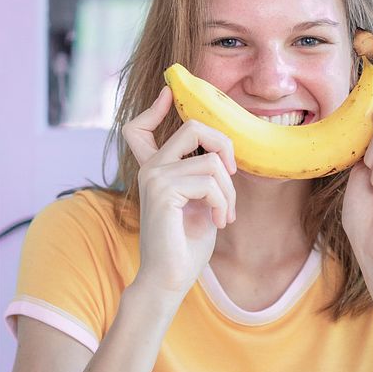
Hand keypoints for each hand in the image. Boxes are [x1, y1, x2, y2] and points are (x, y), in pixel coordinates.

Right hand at [121, 86, 237, 297]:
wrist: (169, 279)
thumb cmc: (186, 244)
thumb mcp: (199, 201)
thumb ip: (201, 175)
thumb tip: (221, 155)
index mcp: (154, 169)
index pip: (140, 127)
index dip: (156, 107)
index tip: (169, 92)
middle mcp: (150, 167)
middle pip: (194, 126)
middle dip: (225, 145)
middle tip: (232, 174)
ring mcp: (154, 176)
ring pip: (212, 161)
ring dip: (229, 191)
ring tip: (224, 214)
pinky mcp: (162, 190)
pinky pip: (210, 181)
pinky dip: (223, 202)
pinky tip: (218, 222)